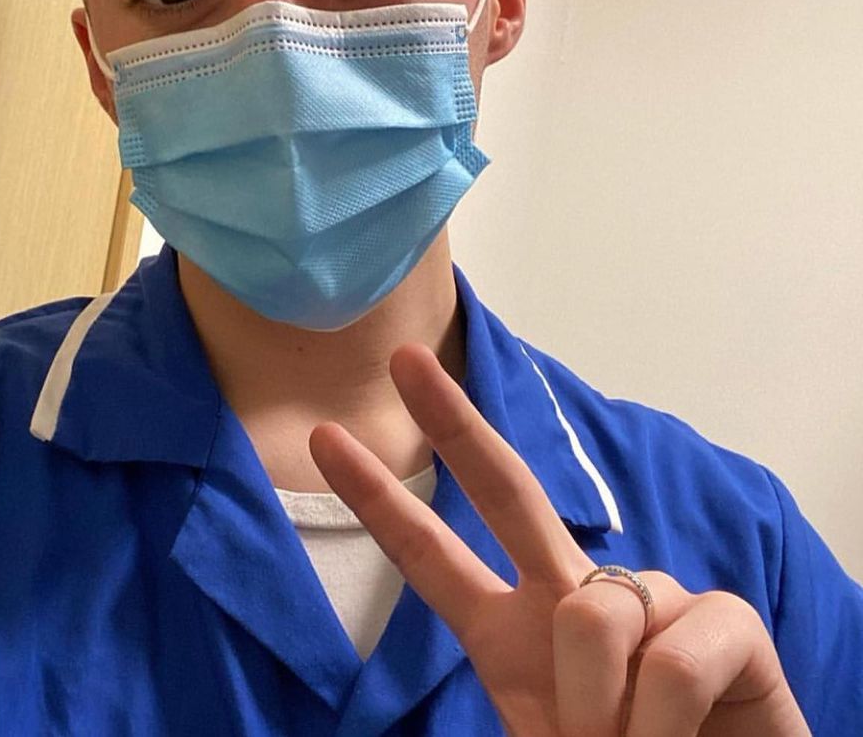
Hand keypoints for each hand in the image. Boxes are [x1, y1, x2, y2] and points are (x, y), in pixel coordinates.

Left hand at [308, 343, 809, 735]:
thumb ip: (524, 721)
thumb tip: (548, 719)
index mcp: (511, 638)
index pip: (432, 557)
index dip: (379, 501)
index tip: (326, 439)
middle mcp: (570, 600)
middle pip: (505, 489)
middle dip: (451, 421)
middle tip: (401, 356)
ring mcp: (650, 600)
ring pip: (591, 616)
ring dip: (600, 713)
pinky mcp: (728, 621)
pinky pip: (672, 658)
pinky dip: (663, 724)